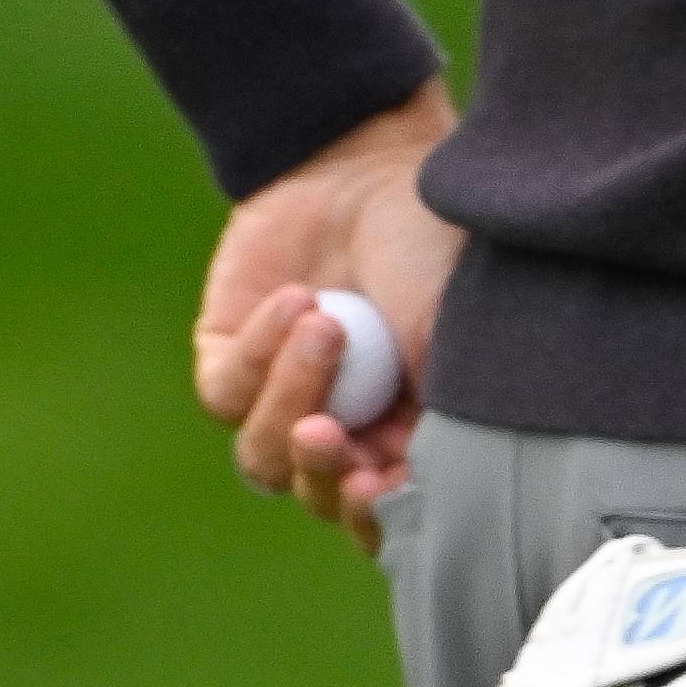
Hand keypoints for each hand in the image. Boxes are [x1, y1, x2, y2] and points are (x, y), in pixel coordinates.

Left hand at [189, 82, 459, 551]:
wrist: (370, 167)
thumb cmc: (436, 252)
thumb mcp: (459, 341)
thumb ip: (444, 425)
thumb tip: (420, 492)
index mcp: (407, 437)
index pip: (383, 516)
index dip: (374, 519)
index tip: (379, 482)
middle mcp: (345, 428)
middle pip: (315, 495)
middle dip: (321, 471)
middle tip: (334, 431)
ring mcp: (280, 398)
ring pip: (262, 456)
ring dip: (293, 396)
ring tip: (327, 325)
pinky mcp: (228, 361)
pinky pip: (227, 393)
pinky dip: (262, 351)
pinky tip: (299, 300)